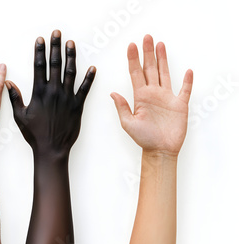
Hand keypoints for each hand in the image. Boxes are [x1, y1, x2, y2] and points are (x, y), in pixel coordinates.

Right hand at [5, 30, 95, 156]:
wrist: (51, 148)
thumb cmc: (34, 134)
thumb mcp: (20, 116)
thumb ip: (14, 98)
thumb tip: (8, 83)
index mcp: (39, 92)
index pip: (39, 66)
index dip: (39, 51)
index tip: (40, 40)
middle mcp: (54, 91)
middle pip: (55, 64)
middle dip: (55, 47)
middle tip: (57, 34)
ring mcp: (67, 97)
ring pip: (70, 72)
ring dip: (71, 56)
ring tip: (71, 43)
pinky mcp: (78, 105)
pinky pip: (85, 89)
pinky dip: (89, 78)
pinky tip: (92, 68)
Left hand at [111, 35, 192, 155]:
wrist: (159, 150)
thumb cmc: (143, 139)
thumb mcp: (128, 123)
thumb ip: (122, 107)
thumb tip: (113, 93)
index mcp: (140, 96)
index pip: (135, 73)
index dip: (133, 59)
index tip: (131, 45)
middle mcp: (153, 93)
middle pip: (150, 68)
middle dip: (148, 53)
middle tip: (147, 37)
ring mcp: (166, 97)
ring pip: (165, 73)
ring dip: (163, 59)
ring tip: (160, 44)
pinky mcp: (179, 105)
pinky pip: (184, 90)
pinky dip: (187, 81)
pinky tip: (187, 71)